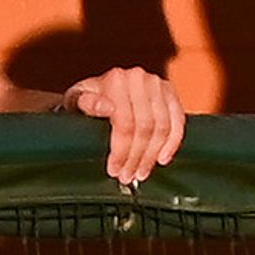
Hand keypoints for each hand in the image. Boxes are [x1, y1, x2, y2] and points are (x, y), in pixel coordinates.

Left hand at [66, 66, 184, 186]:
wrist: (99, 89)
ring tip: (141, 172)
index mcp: (116, 79)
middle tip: (128, 176)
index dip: (121, 151)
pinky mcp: (170, 92)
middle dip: (136, 157)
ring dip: (153, 155)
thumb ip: (86, 102)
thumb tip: (106, 107)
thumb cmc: (85, 99)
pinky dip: (173, 142)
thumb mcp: (76, 99)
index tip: (114, 170)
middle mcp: (139, 78)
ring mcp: (157, 84)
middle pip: (145, 127)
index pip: (125, 122)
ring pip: (162, 127)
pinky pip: (178, 120)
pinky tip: (163, 158)